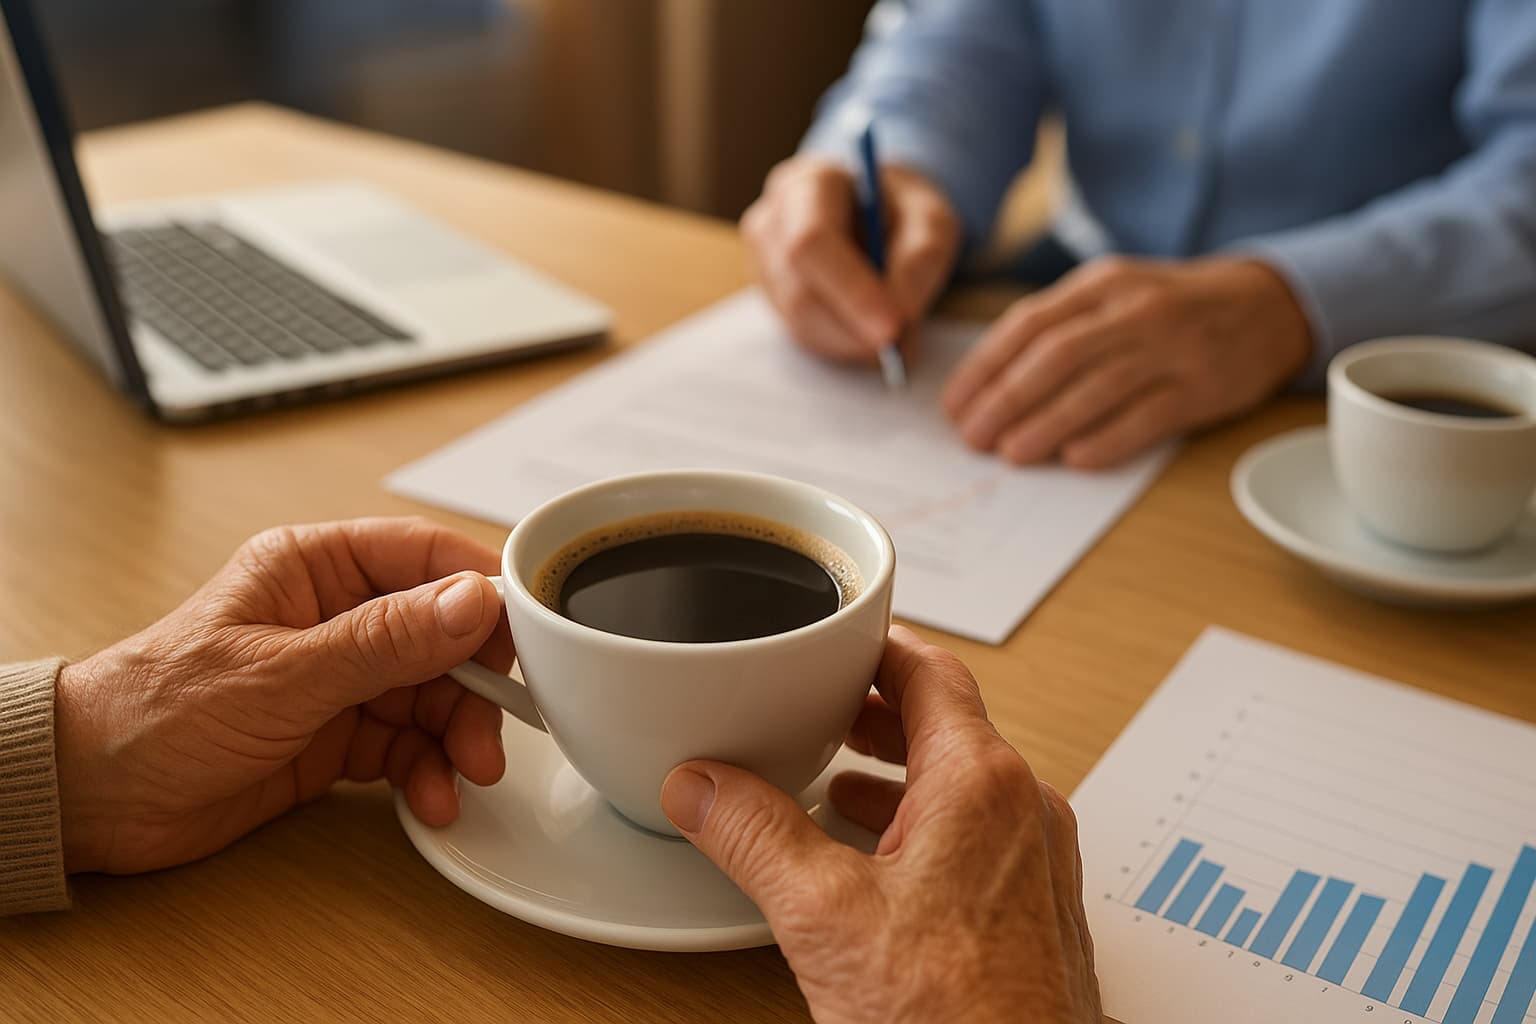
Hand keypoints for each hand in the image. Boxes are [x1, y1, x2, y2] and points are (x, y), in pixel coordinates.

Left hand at [54, 517, 513, 874]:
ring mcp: (339, 678)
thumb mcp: (284, 673)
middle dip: (476, 684)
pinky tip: (433, 798)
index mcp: (316, 567)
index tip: (532, 630)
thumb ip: (386, 640)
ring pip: (433, 694)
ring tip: (467, 774)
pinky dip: (428, 770)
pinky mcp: (337, 734)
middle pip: (442, 635)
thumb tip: (473, 600)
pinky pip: (408, 743)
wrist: (94, 800)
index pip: (424, 557)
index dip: (482, 591)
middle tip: (500, 726)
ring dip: (458, 735)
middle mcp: (336, 616)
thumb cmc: (156, 710)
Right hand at [660, 627, 1099, 1023]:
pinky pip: (978, 836)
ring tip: (834, 780)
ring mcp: (1037, 864)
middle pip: (948, 723)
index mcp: (982, 784)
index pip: (931, 671)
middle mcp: (1025, 811)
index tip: (835, 636)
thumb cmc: (953, 1018)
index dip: (875, 646)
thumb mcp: (824, 917)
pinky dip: (922, 825)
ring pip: (963, 783)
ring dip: (897, 771)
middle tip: (820, 705)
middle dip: (876, 711)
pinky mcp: (1033, 913)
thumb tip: (700, 786)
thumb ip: (754, 836)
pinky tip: (876, 861)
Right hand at [742, 156, 960, 363]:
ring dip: (852, 342)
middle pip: (800, 291)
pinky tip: (871, 333)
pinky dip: (843, 345)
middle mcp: (772, 221)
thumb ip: (920, 259)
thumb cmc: (902, 211)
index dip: (850, 290)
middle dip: (854, 329)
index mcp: (808, 184)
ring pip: (799, 320)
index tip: (892, 328)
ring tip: (897, 338)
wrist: (877, 213)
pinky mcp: (771, 298)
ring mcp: (764, 263)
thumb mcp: (931, 221)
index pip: (812, 241)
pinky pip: (802, 334)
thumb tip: (901, 315)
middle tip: (902, 348)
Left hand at [942, 256, 1312, 467]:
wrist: (1266, 306)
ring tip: (1010, 454)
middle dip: (1006, 399)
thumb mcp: (1113, 293)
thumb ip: (1058, 326)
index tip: (955, 403)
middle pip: (1056, 357)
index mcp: (1101, 285)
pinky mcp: (1202, 388)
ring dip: (1046, 425)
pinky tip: (1074, 459)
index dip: (985, 367)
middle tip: (973, 436)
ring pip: (1096, 389)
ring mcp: (1171, 349)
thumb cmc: (1169, 308)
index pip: (1028, 324)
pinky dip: (1106, 439)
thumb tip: (990, 382)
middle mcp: (1134, 312)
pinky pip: (1147, 417)